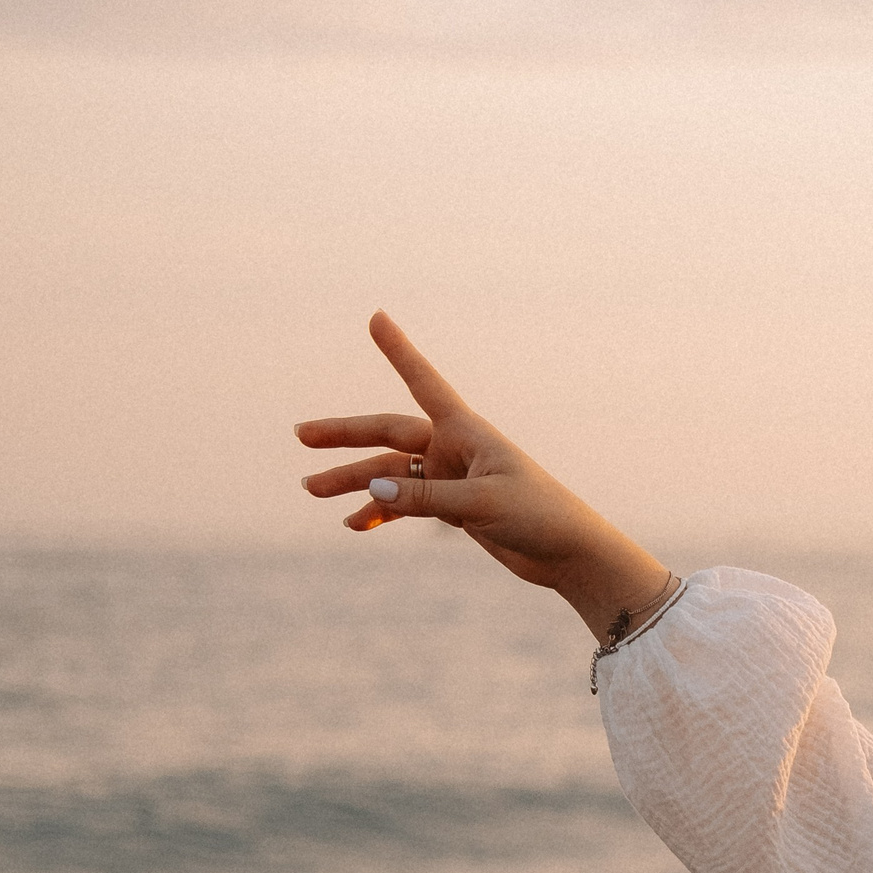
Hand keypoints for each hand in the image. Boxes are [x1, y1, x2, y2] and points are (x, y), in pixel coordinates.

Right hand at [297, 312, 669, 641]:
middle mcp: (456, 448)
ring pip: (391, 473)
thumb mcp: (479, 504)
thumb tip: (369, 489)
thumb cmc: (539, 517)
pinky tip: (355, 524)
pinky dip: (381, 510)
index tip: (376, 316)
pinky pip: (406, 502)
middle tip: (301, 436)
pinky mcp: (455, 507)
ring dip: (354, 481)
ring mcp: (452, 478)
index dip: (399, 350)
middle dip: (344, 435)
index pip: (423, 382)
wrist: (571, 555)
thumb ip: (424, 495)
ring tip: (312, 490)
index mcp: (466, 432)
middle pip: (388, 434)